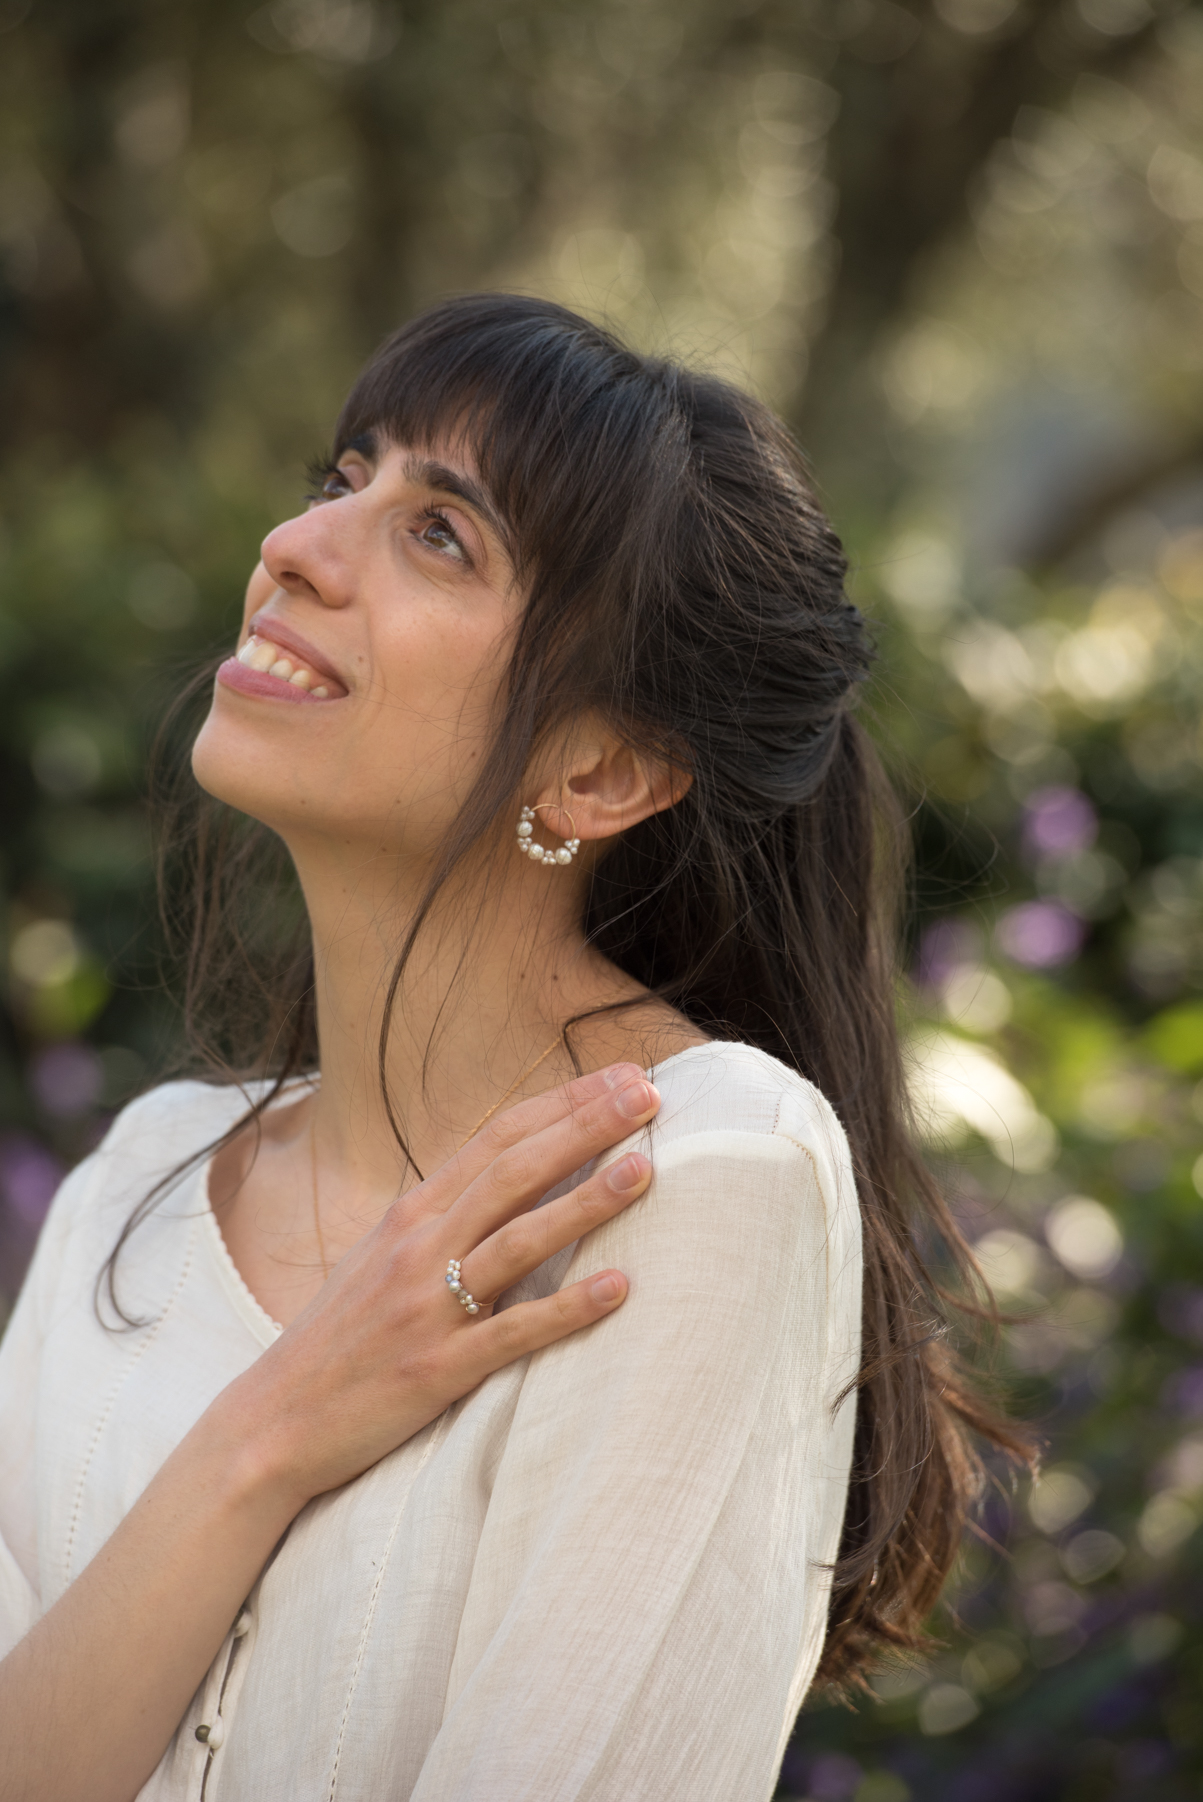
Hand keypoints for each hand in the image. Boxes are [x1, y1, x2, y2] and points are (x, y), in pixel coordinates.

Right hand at [219, 1062, 659, 1507]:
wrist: (272, 1421)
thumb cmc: (339, 1336)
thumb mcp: (382, 1254)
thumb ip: (443, 1215)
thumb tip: (510, 1178)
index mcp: (412, 1213)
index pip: (497, 1137)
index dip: (562, 1103)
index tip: (620, 1078)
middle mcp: (420, 1246)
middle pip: (515, 1171)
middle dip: (585, 1128)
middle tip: (648, 1095)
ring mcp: (429, 1306)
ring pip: (518, 1240)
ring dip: (584, 1202)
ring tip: (644, 1170)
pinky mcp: (437, 1368)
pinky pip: (513, 1333)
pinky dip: (566, 1309)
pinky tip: (619, 1288)